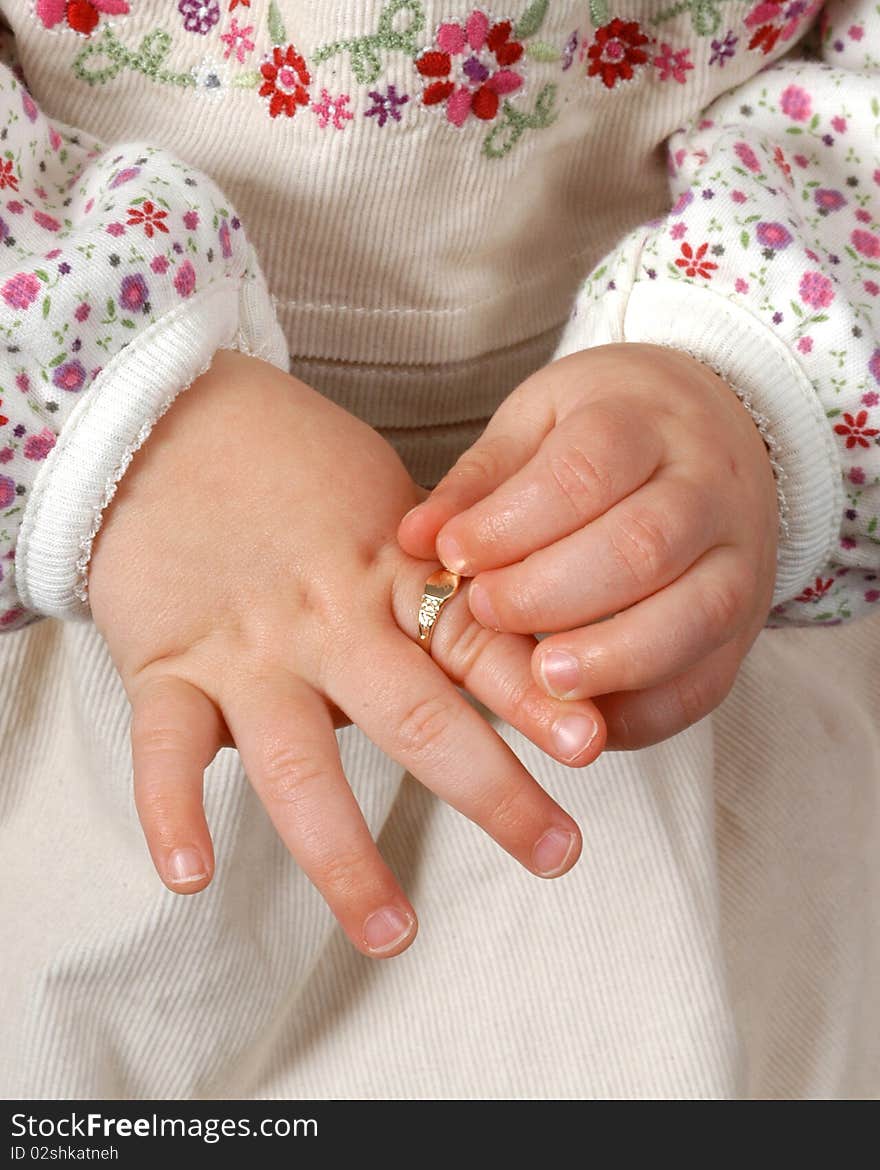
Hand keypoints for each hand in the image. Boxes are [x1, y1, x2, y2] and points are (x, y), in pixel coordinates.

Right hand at [88, 349, 604, 958]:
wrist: (166, 423)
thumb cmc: (291, 469)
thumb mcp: (381, 510)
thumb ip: (432, 583)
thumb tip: (501, 649)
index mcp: (388, 576)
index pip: (474, 642)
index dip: (534, 694)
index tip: (594, 745)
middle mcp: (326, 620)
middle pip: (416, 715)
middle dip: (491, 789)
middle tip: (558, 852)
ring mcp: (245, 648)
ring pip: (297, 762)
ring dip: (346, 854)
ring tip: (395, 931)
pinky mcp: (166, 664)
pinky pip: (165, 748)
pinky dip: (172, 810)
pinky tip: (191, 876)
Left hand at [399, 343, 778, 748]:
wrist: (721, 428)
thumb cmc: (609, 426)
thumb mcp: (539, 422)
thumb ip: (480, 481)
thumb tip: (414, 537)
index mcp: (645, 422)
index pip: (584, 473)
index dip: (512, 524)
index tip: (453, 555)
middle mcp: (708, 489)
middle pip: (643, 546)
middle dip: (552, 594)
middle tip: (487, 614)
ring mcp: (740, 559)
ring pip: (695, 615)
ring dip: (612, 659)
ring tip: (541, 680)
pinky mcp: (747, 625)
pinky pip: (710, 680)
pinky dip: (648, 710)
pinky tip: (587, 718)